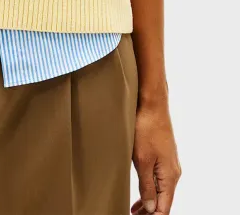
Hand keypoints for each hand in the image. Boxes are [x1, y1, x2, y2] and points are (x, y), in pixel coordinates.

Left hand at [131, 99, 181, 213]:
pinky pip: (159, 179)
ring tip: (134, 210)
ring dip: (149, 202)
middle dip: (149, 212)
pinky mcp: (163, 155)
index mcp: (170, 176)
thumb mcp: (142, 160)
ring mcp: (169, 163)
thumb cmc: (146, 128)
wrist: (152, 104)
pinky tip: (141, 192)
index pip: (164, 207)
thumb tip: (151, 207)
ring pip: (161, 190)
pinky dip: (150, 189)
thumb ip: (147, 185)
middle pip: (164, 201)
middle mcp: (173, 172)